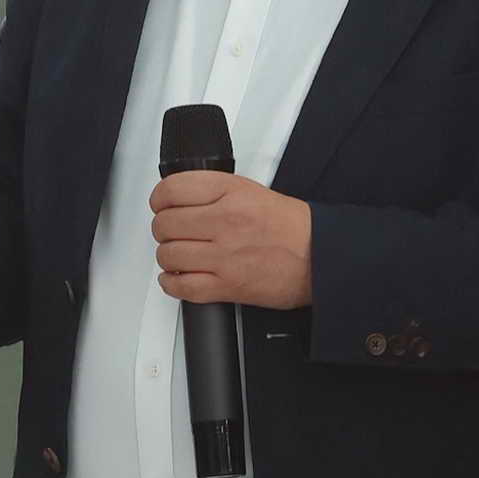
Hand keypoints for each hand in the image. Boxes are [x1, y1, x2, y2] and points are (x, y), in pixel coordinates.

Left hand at [150, 172, 311, 309]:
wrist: (319, 256)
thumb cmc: (290, 227)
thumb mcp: (251, 190)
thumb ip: (213, 192)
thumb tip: (178, 198)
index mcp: (230, 193)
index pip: (171, 190)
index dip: (159, 199)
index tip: (161, 205)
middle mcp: (224, 222)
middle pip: (165, 224)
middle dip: (164, 229)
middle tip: (173, 232)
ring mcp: (224, 256)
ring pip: (168, 256)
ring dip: (168, 257)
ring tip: (179, 255)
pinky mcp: (227, 286)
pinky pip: (182, 287)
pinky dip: (172, 284)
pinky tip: (176, 277)